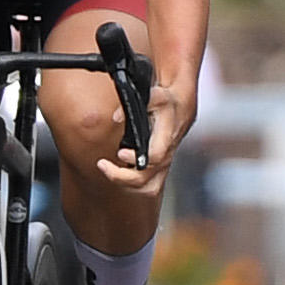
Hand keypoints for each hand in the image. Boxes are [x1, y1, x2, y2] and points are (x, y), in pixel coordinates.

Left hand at [94, 75, 191, 198]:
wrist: (181, 110)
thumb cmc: (168, 103)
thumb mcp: (155, 96)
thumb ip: (135, 104)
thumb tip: (117, 117)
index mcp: (165, 140)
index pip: (154, 158)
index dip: (135, 159)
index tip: (120, 153)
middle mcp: (165, 156)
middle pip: (145, 179)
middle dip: (121, 176)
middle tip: (103, 165)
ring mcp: (163, 165)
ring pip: (147, 188)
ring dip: (126, 184)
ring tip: (109, 171)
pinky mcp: (159, 170)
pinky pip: (148, 187)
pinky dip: (133, 186)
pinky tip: (120, 175)